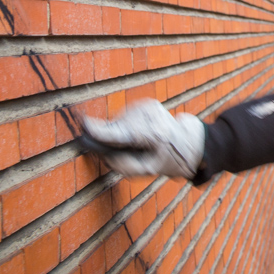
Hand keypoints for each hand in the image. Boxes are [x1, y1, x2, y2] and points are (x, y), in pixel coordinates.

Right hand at [80, 100, 204, 178]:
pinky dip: (125, 126)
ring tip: (136, 142)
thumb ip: (124, 165)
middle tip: (124, 150)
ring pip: (118, 121)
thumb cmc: (167, 159)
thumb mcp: (148, 170)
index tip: (85, 126)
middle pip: (117, 127)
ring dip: (119, 132)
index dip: (102, 131)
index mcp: (154, 135)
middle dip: (110, 139)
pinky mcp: (146, 103)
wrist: (188, 141)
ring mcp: (148, 106)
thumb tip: (102, 153)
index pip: (123, 133)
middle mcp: (151, 116)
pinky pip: (124, 116)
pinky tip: (138, 133)